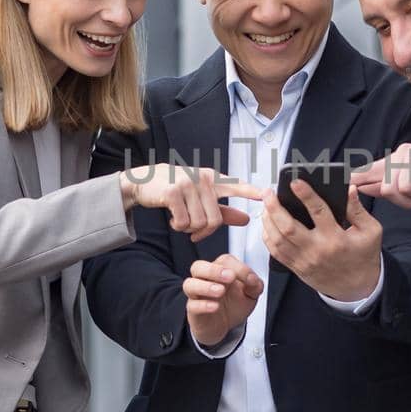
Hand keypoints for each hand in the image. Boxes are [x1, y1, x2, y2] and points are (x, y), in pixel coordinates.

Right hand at [120, 165, 263, 241]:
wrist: (145, 182)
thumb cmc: (177, 190)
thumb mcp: (201, 198)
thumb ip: (224, 211)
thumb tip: (247, 219)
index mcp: (212, 178)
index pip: (236, 185)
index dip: (250, 191)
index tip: (265, 194)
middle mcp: (202, 179)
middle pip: (215, 220)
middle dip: (204, 232)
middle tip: (193, 232)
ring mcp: (187, 184)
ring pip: (199, 223)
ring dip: (189, 229)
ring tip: (181, 220)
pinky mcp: (173, 193)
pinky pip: (183, 223)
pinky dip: (177, 227)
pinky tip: (172, 219)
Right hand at [184, 253, 264, 346]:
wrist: (225, 326)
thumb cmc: (234, 305)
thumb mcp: (250, 295)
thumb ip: (255, 285)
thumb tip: (253, 279)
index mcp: (221, 270)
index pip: (224, 261)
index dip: (238, 267)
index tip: (249, 278)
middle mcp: (206, 279)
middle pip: (199, 266)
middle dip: (214, 270)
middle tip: (230, 277)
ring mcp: (197, 294)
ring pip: (190, 284)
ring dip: (205, 286)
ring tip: (220, 291)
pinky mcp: (194, 310)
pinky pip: (192, 305)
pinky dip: (203, 305)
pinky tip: (215, 306)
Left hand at [261, 181, 382, 300]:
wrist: (357, 288)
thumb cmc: (364, 257)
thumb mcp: (370, 231)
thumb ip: (358, 210)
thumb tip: (348, 189)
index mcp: (336, 239)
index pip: (318, 212)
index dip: (306, 194)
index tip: (295, 182)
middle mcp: (316, 250)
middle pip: (288, 227)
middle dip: (274, 207)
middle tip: (269, 192)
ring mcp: (304, 261)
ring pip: (277, 239)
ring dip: (268, 220)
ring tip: (266, 204)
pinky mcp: (297, 268)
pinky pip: (275, 252)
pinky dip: (267, 236)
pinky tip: (267, 224)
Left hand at [348, 143, 410, 207]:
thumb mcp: (410, 190)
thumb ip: (387, 188)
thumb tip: (364, 188)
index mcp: (396, 161)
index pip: (372, 169)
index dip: (358, 178)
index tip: (342, 181)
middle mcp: (404, 153)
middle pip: (390, 187)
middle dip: (407, 198)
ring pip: (407, 186)